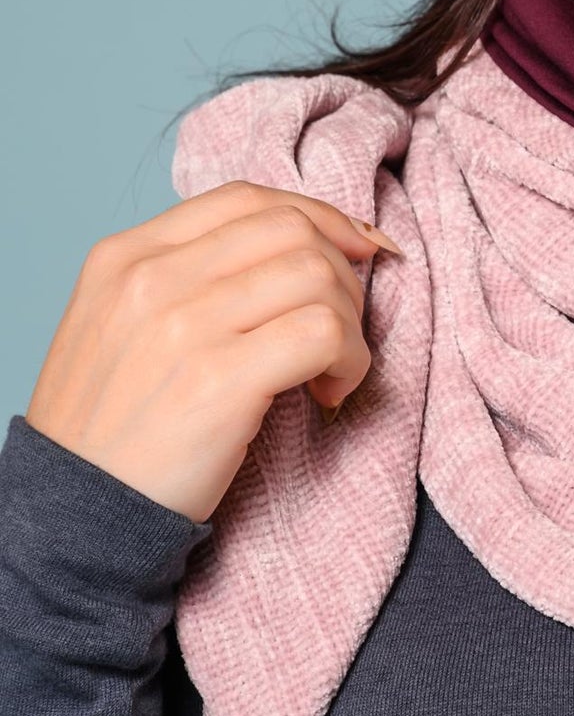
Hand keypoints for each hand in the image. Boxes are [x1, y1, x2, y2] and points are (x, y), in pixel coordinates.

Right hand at [26, 181, 399, 523]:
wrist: (76, 516)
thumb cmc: (114, 426)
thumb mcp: (120, 324)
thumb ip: (186, 273)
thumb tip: (297, 242)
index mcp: (126, 256)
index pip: (246, 198)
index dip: (318, 217)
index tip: (355, 248)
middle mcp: (151, 279)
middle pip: (291, 229)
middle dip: (341, 271)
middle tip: (341, 324)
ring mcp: (183, 326)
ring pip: (317, 275)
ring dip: (350, 320)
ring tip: (333, 365)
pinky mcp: (220, 381)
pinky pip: (324, 333)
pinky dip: (351, 359)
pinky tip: (331, 393)